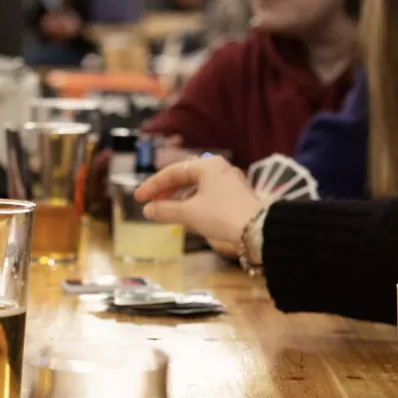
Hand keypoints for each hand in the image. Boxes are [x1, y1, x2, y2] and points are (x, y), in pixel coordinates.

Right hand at [134, 156, 262, 257]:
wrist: (258, 231)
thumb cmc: (221, 216)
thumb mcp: (189, 214)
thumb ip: (165, 210)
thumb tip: (147, 210)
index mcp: (207, 166)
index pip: (172, 172)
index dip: (153, 185)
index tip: (139, 198)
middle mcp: (220, 168)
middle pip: (185, 177)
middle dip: (166, 191)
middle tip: (151, 204)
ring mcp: (230, 182)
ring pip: (197, 186)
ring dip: (179, 198)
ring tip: (168, 211)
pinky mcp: (237, 195)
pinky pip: (208, 194)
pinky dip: (193, 202)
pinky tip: (188, 215)